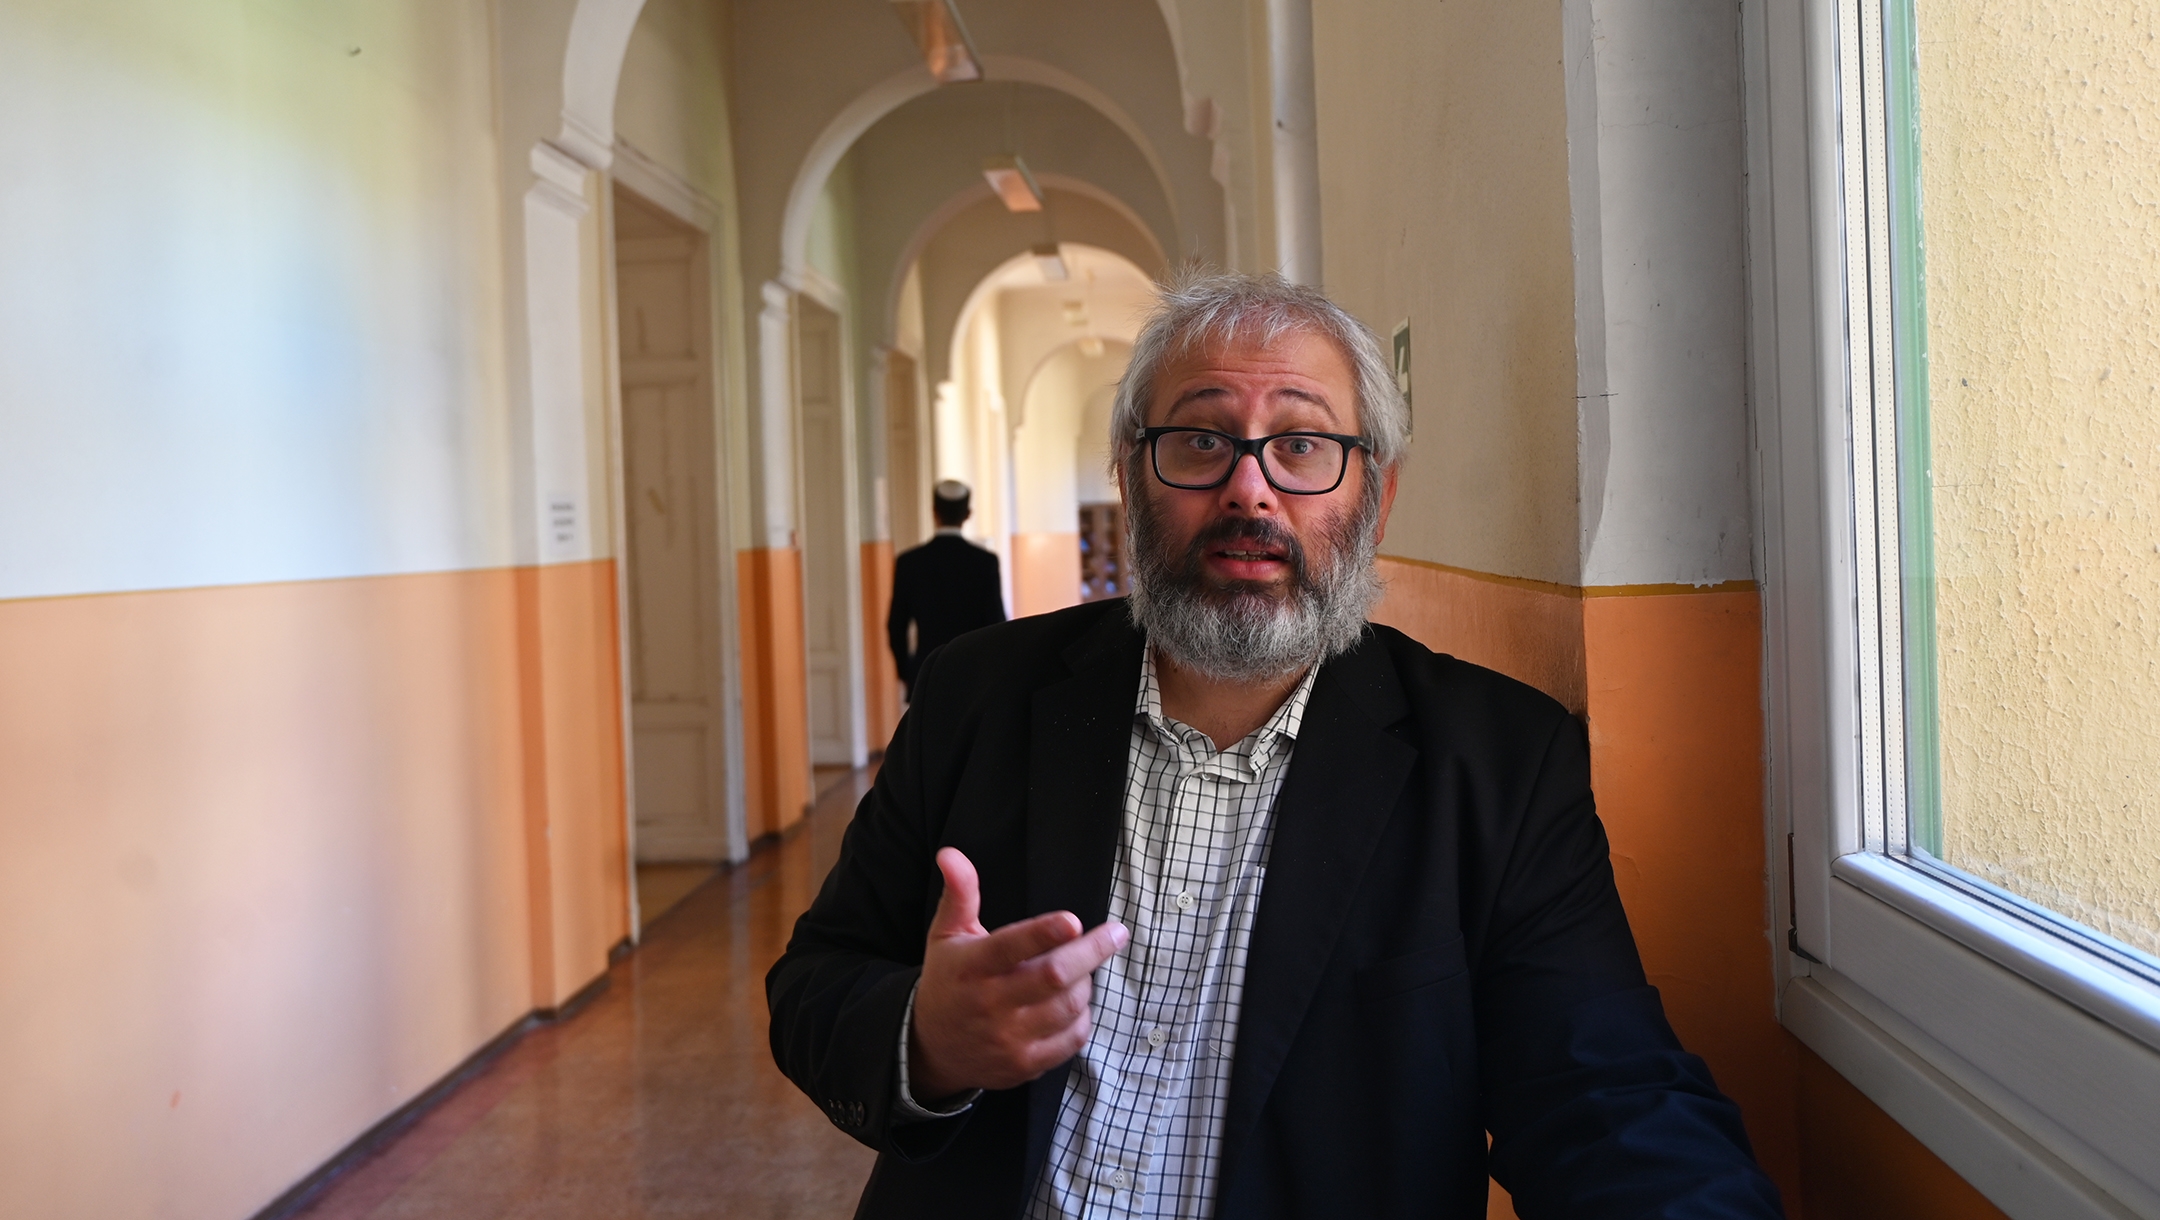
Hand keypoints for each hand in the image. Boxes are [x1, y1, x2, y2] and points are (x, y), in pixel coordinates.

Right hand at [909, 848, 1128, 1098]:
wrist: (930, 1048)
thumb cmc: (948, 981)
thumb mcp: (946, 935)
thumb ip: (959, 894)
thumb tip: (951, 854)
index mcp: (972, 966)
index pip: (1010, 947)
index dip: (1044, 933)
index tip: (1073, 920)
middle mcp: (990, 1004)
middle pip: (1053, 976)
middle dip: (1090, 951)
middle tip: (1115, 933)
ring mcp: (1008, 1038)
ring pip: (1068, 1006)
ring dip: (1086, 982)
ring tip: (1083, 968)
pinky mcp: (1024, 1064)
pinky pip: (1071, 1039)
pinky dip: (1083, 1017)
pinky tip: (1075, 1002)